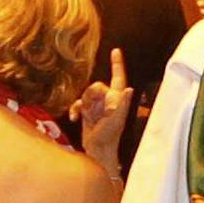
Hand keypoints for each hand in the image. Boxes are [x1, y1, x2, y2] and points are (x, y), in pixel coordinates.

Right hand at [75, 50, 134, 179]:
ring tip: (85, 117)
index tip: (116, 51)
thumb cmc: (108, 138)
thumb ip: (121, 105)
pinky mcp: (87, 112)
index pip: (118, 78)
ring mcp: (97, 106)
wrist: (96, 151)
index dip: (117, 64)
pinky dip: (75, 110)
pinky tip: (74, 118)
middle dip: (91, 96)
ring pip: (86, 94)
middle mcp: (108, 101)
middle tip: (93, 110)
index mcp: (117, 100)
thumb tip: (129, 89)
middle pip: (96, 86)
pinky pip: (78, 104)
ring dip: (83, 104)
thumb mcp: (115, 121)